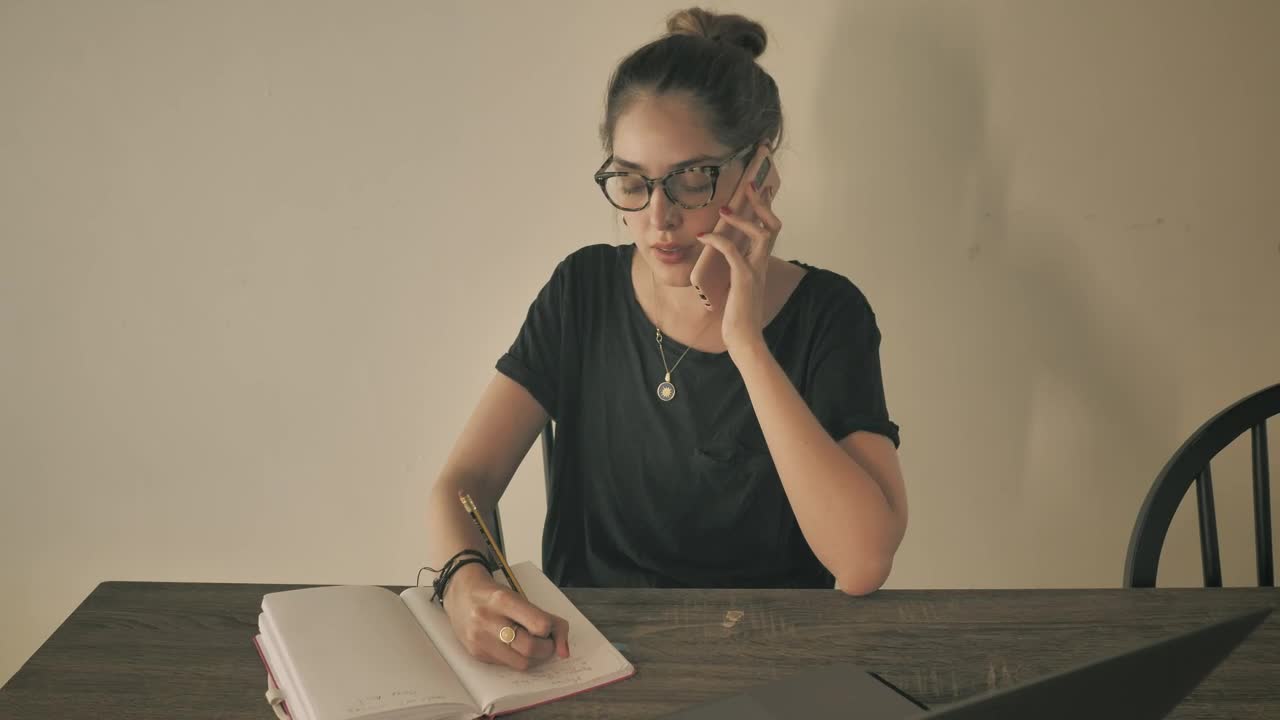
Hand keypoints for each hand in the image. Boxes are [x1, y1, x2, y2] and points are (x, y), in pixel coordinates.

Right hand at [442, 563, 570, 670]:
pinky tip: (512, 646)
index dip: (551, 631)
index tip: (549, 629)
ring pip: (520, 663)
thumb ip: (547, 619)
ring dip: (533, 658)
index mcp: (503, 600)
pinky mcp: (476, 654)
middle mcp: (488, 620)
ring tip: (531, 645)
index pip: (539, 624)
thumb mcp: (520, 597)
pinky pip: (507, 665)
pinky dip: (516, 658)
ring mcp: (480, 639)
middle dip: (546, 649)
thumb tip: (565, 652)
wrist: (460, 595)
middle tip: (546, 643)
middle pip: (530, 648)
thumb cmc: (494, 595)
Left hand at [696, 181, 780, 355]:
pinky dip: (718, 240)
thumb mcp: (736, 283)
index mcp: (761, 263)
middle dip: (761, 204)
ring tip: (724, 211)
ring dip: (743, 219)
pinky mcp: (744, 279)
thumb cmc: (737, 313)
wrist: (743, 338)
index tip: (756, 191)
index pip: (770, 230)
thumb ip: (734, 266)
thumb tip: (721, 247)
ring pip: (760, 234)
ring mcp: (755, 271)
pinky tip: (704, 237)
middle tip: (749, 187)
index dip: (764, 209)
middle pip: (772, 226)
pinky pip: (733, 252)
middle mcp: (762, 264)